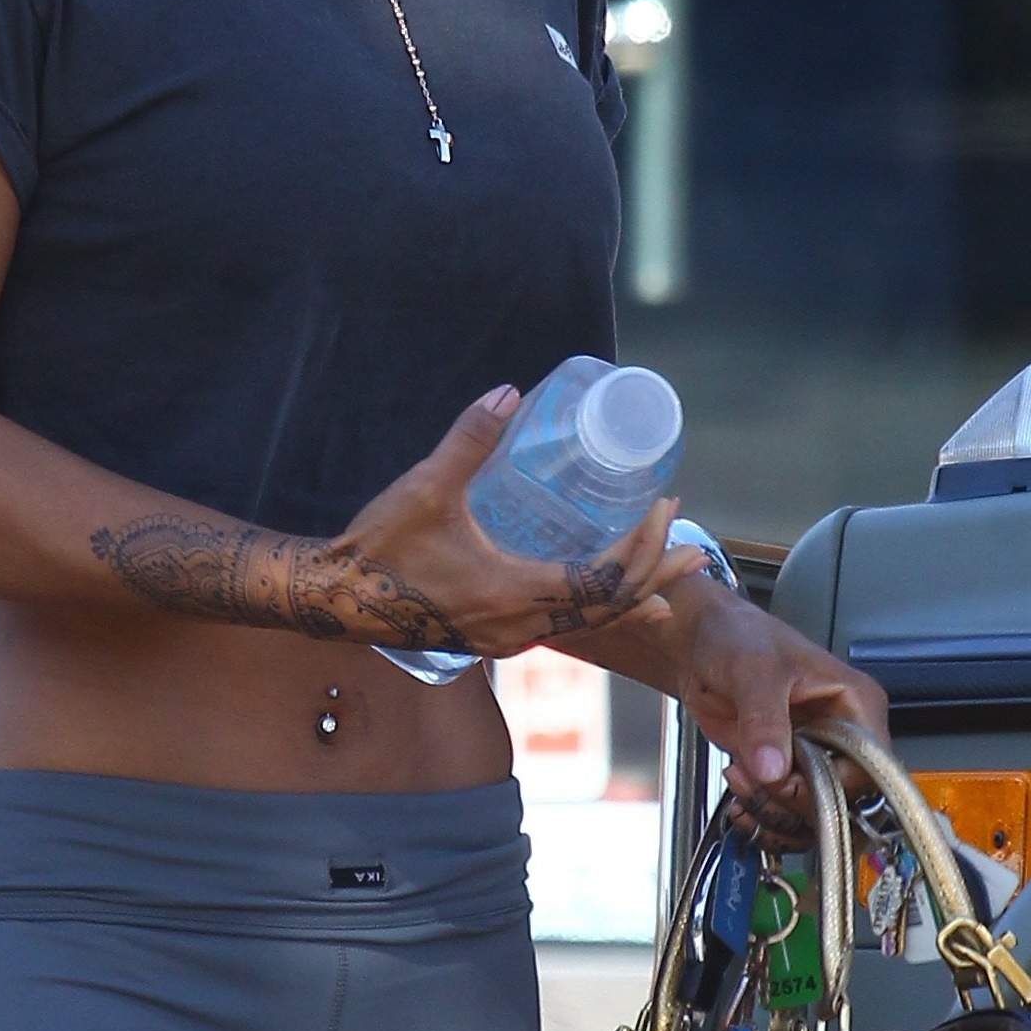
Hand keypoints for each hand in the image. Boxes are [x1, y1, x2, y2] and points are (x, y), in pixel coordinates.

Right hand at [320, 386, 703, 659]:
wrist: (335, 600)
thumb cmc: (380, 548)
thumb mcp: (426, 489)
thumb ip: (470, 440)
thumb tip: (507, 393)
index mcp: (515, 593)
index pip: (604, 582)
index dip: (643, 549)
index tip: (664, 511)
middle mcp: (520, 625)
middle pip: (611, 610)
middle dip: (656, 576)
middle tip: (695, 548)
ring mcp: (508, 636)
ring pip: (589, 624)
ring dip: (631, 595)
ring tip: (666, 574)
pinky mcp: (493, 634)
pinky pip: (563, 625)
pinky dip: (596, 608)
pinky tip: (601, 592)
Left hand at [677, 590, 891, 844]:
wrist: (700, 646)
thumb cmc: (739, 638)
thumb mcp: (754, 671)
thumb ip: (764, 719)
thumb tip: (774, 767)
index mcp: (856, 704)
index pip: (870, 767)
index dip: (831, 785)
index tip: (785, 780)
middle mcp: (843, 737)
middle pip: (844, 800)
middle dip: (793, 801)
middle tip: (755, 779)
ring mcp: (814, 758)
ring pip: (814, 816)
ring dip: (773, 814)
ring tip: (740, 781)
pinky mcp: (785, 773)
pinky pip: (786, 815)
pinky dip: (761, 819)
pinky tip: (738, 804)